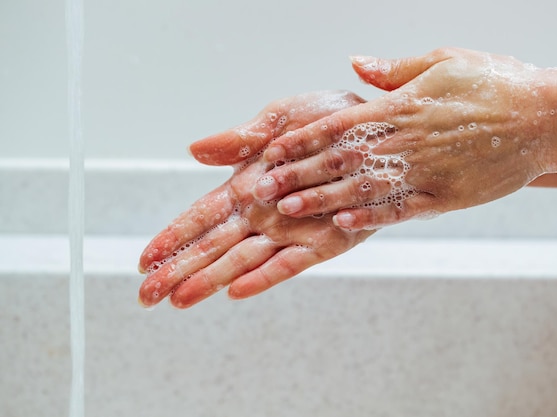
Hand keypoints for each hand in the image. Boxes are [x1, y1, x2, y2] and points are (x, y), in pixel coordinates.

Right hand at [138, 91, 373, 307]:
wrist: (375, 130)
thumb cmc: (325, 121)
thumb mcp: (280, 120)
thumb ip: (240, 141)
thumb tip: (194, 151)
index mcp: (247, 186)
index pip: (200, 217)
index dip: (171, 237)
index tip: (143, 259)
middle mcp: (263, 215)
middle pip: (212, 247)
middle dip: (177, 271)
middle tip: (144, 297)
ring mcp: (290, 232)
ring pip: (241, 261)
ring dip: (210, 280)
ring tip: (179, 300)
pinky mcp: (323, 244)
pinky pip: (289, 264)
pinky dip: (263, 277)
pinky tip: (236, 291)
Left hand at [252, 48, 556, 229]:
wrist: (544, 118)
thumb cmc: (493, 84)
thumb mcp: (443, 61)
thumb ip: (396, 70)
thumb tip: (357, 64)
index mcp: (401, 106)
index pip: (339, 124)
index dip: (302, 139)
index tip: (272, 151)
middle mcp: (406, 140)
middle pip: (340, 160)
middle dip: (298, 174)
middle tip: (262, 188)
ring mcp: (425, 170)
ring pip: (362, 188)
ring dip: (322, 199)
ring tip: (287, 210)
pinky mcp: (445, 196)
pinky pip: (400, 209)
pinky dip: (370, 217)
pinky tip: (343, 223)